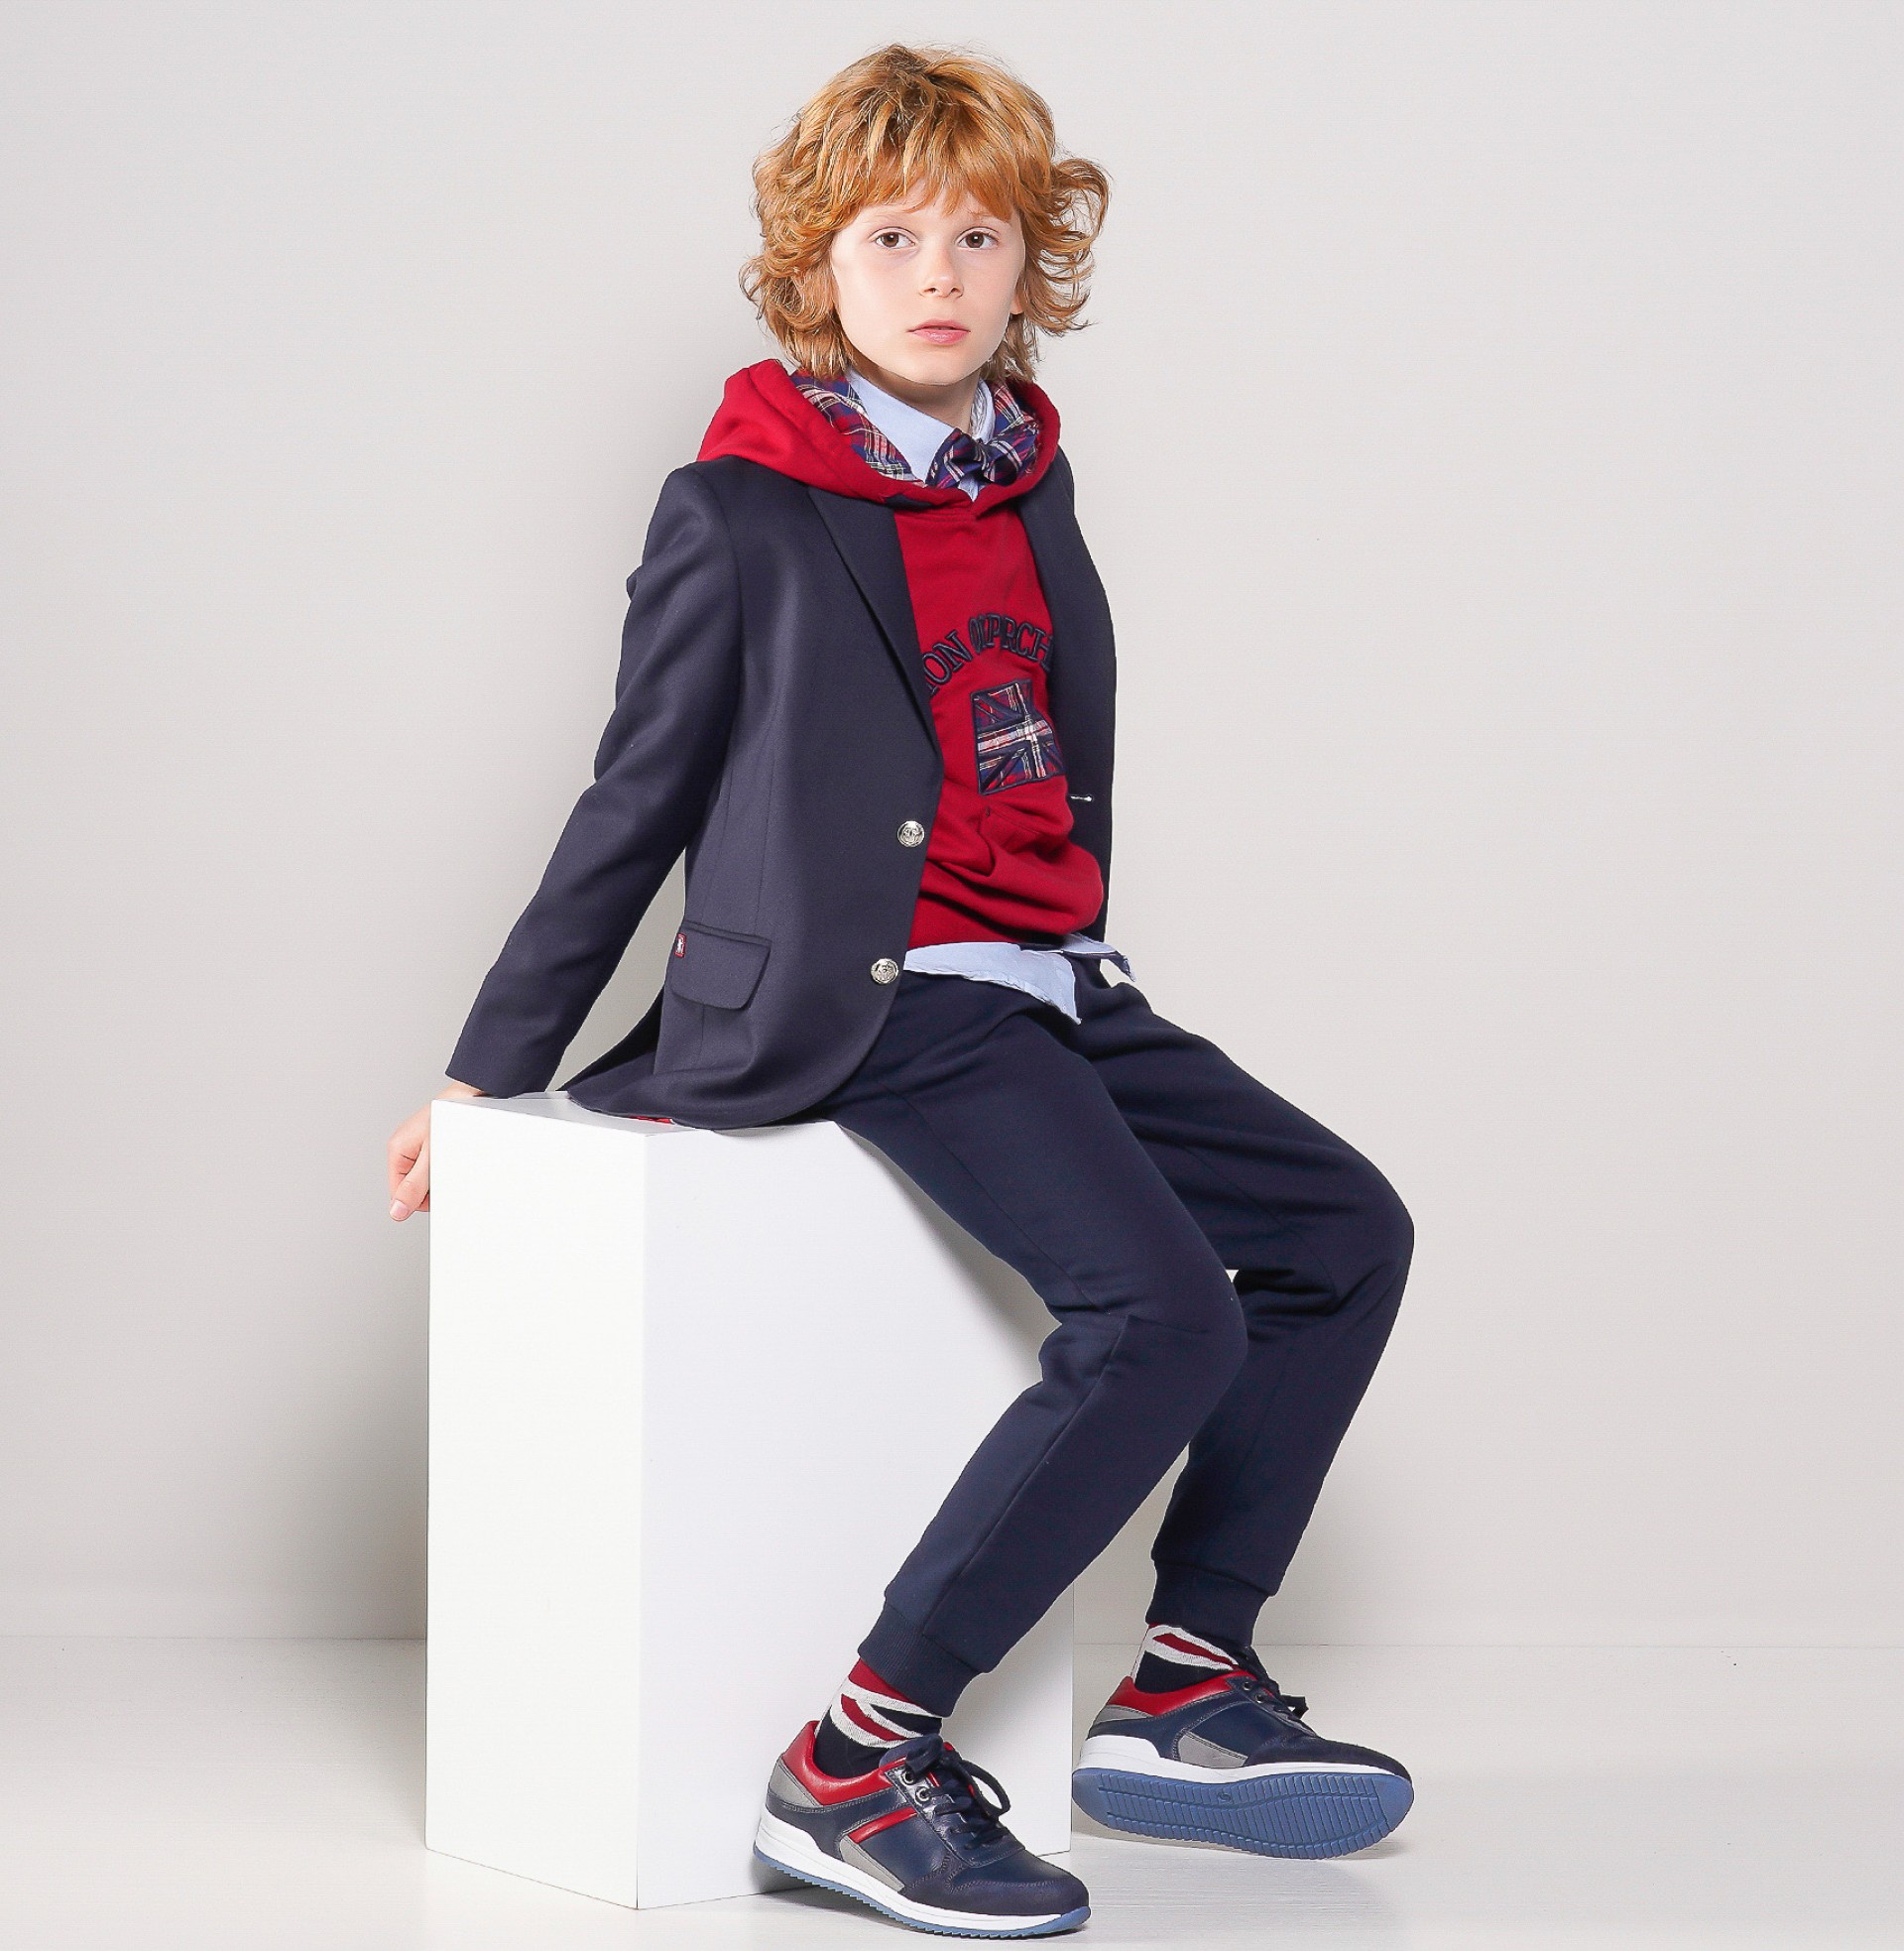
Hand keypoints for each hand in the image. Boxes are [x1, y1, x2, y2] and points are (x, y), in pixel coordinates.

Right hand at [388, 1081, 485, 1219]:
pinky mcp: (433, 1142)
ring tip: (453, 1157)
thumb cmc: (451, 1117)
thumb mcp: (432, 1157)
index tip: (438, 1188)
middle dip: (431, 1185)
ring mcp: (418, 1144)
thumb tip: (396, 1212)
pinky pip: (435, 1164)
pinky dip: (447, 1164)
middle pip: (413, 1186)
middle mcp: (404, 1147)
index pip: (399, 1194)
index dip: (420, 1198)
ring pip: (425, 1176)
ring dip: (440, 1174)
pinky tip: (456, 1153)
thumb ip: (414, 1186)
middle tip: (447, 1169)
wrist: (474, 1093)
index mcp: (397, 1150)